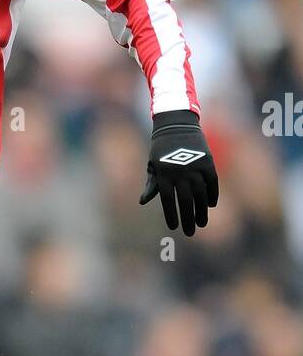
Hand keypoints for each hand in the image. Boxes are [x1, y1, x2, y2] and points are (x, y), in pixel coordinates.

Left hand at [139, 109, 218, 235]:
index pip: (167, 201)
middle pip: (185, 201)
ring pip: (200, 195)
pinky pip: (212, 183)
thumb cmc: (160, 146)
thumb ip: (151, 184)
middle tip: (190, 232)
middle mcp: (179, 173)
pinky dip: (212, 195)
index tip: (174, 227)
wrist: (176, 122)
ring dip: (201, 211)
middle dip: (187, 219)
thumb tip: (143, 202)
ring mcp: (195, 167)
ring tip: (201, 223)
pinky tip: (211, 205)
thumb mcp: (152, 164)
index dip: (171, 215)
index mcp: (163, 174)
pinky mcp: (207, 161)